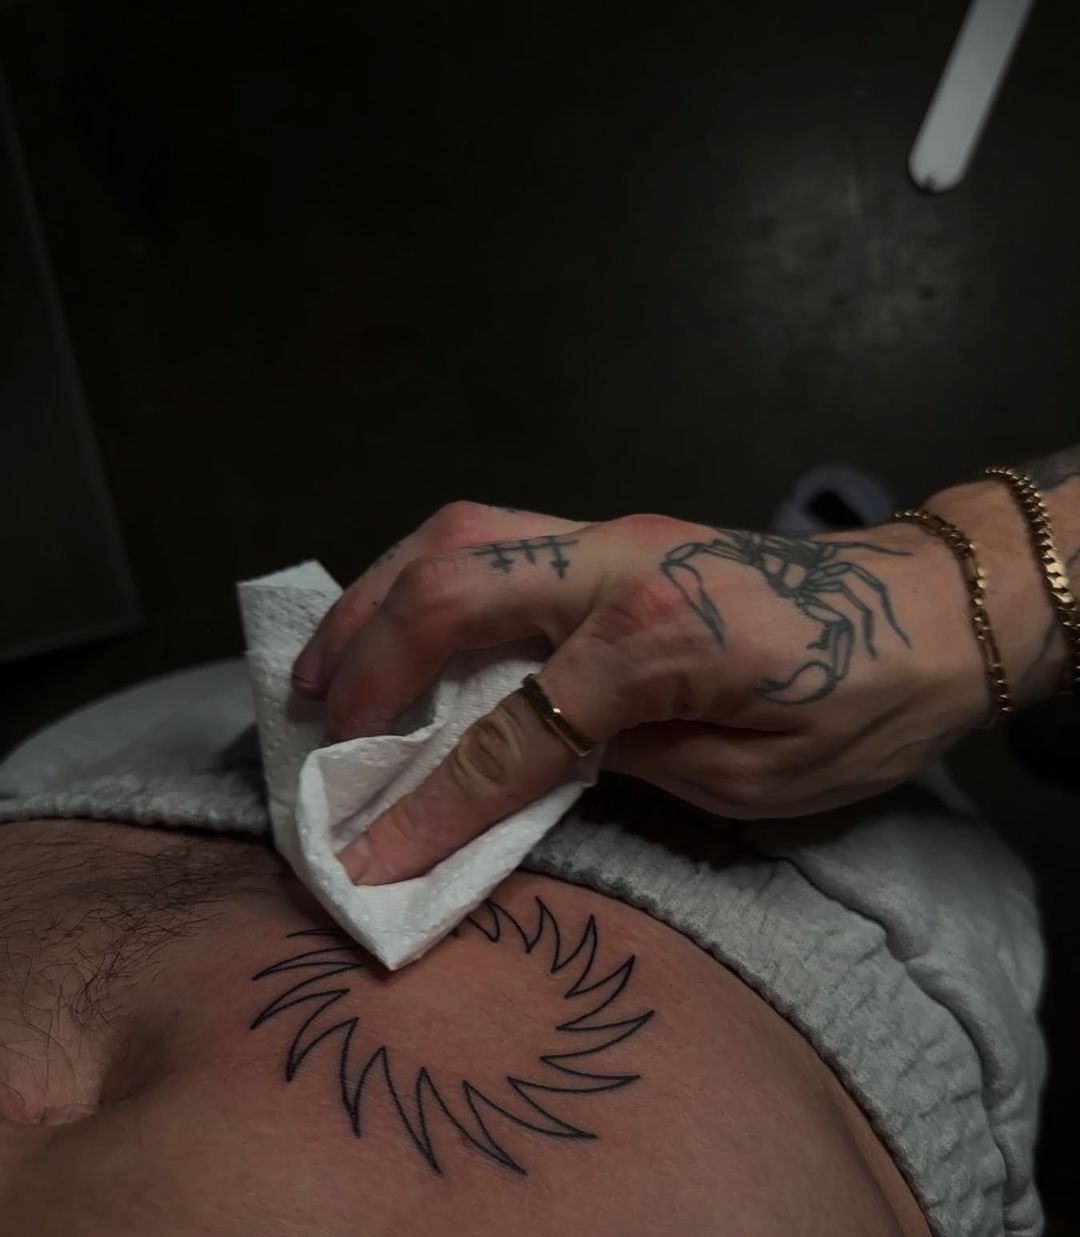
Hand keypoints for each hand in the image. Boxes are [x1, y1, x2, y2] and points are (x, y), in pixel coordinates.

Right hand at [293, 501, 989, 883]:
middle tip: (318, 735)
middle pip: (452, 590)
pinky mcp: (613, 530)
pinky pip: (487, 538)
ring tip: (319, 668)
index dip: (432, 802)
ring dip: (373, 601)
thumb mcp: (753, 779)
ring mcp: (611, 531)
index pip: (511, 728)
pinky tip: (393, 624)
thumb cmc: (860, 704)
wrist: (925, 608)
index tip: (367, 856)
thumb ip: (624, 762)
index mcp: (657, 635)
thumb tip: (516, 764)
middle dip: (368, 666)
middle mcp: (616, 563)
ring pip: (456, 536)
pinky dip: (420, 580)